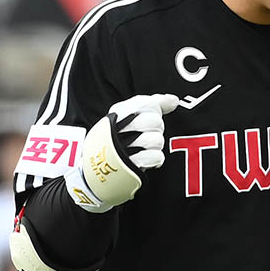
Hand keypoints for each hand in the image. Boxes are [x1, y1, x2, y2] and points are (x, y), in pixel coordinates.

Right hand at [66, 93, 178, 212]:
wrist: (96, 170)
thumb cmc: (117, 140)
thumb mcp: (128, 116)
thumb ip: (153, 104)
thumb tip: (174, 100)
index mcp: (117, 113)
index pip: (148, 103)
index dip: (155, 109)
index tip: (153, 114)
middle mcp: (118, 129)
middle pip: (155, 121)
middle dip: (156, 128)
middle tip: (144, 134)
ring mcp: (122, 149)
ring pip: (157, 140)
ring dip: (155, 145)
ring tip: (143, 147)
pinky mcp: (130, 167)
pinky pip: (157, 157)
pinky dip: (154, 159)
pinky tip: (144, 158)